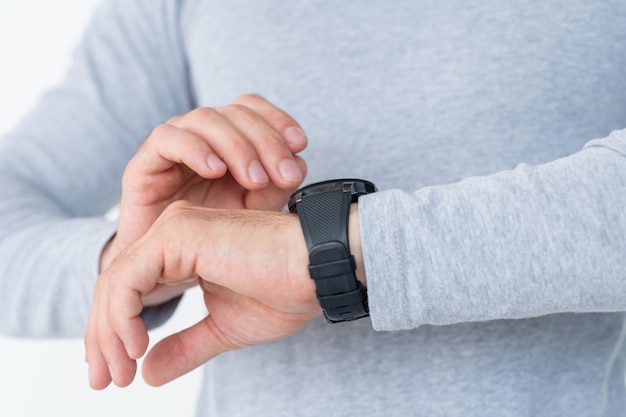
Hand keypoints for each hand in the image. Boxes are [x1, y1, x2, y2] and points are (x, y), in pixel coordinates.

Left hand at [86, 202, 320, 389]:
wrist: (318, 270)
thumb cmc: (284, 291)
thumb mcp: (224, 328)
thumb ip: (185, 346)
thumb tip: (148, 373)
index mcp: (182, 250)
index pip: (132, 290)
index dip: (116, 333)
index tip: (117, 375)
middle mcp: (173, 233)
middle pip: (116, 286)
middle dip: (103, 338)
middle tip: (104, 380)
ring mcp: (174, 229)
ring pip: (114, 282)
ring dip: (108, 332)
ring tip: (119, 372)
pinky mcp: (178, 234)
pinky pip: (127, 279)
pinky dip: (121, 316)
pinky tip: (135, 347)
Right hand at [101, 94, 307, 303]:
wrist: (164, 270)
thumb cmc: (210, 237)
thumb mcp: (252, 213)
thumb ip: (275, 188)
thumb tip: (299, 163)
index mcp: (227, 140)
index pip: (251, 108)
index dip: (277, 119)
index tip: (300, 144)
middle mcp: (201, 136)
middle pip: (235, 113)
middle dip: (265, 141)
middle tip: (282, 175)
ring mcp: (173, 146)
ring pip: (204, 119)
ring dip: (235, 146)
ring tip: (254, 180)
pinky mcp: (145, 163)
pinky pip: (166, 138)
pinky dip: (195, 148)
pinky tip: (215, 170)